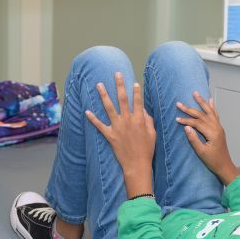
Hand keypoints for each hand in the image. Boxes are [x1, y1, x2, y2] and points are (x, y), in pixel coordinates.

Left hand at [86, 72, 155, 197]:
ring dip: (104, 95)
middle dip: (120, 85)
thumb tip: (144, 111)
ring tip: (99, 85)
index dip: (136, 91)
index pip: (138, 102)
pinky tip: (86, 111)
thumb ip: (149, 121)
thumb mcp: (153, 134)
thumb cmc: (147, 149)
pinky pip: (99, 125)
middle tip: (117, 74)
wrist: (137, 164)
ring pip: (109, 108)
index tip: (134, 83)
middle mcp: (128, 121)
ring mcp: (118, 127)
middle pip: (123, 99)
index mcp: (139, 120)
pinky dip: (92, 119)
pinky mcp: (110, 135)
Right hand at [175, 91, 239, 185]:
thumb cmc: (213, 161)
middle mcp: (217, 127)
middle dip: (190, 109)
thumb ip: (194, 139)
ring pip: (209, 112)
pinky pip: (215, 115)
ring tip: (195, 93)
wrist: (225, 166)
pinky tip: (210, 100)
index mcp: (213, 133)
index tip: (176, 118)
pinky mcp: (219, 129)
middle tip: (179, 103)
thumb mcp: (201, 152)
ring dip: (202, 102)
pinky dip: (212, 107)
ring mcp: (219, 127)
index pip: (197, 123)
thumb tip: (186, 127)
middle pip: (202, 115)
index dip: (186, 120)